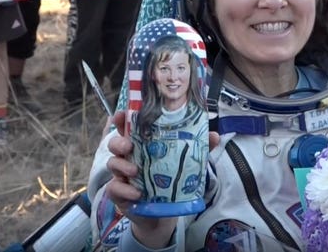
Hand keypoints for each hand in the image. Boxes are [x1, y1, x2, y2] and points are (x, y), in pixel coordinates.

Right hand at [104, 111, 219, 246]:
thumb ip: (199, 148)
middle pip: (115, 142)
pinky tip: (136, 194)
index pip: (128, 127)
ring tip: (135, 171)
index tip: (123, 114)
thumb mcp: (186, 163)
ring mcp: (122, 175)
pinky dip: (124, 191)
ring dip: (122, 165)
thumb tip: (214, 135)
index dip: (123, 119)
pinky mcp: (119, 193)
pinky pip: (114, 188)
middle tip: (129, 146)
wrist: (163, 213)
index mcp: (142, 145)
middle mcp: (129, 157)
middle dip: (119, 141)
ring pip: (113, 163)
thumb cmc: (171, 180)